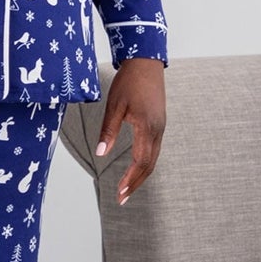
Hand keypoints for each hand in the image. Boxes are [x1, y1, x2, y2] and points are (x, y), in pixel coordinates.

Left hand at [94, 57, 165, 205]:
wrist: (145, 62)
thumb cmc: (128, 82)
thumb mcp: (114, 106)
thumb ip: (108, 131)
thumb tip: (99, 154)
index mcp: (147, 127)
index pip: (140, 162)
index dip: (130, 180)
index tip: (119, 193)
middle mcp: (158, 130)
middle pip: (149, 165)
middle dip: (135, 183)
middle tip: (121, 199)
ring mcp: (161, 127)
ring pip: (153, 158)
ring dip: (141, 175)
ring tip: (126, 189)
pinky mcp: (159, 123)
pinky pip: (154, 149)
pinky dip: (145, 163)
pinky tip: (135, 169)